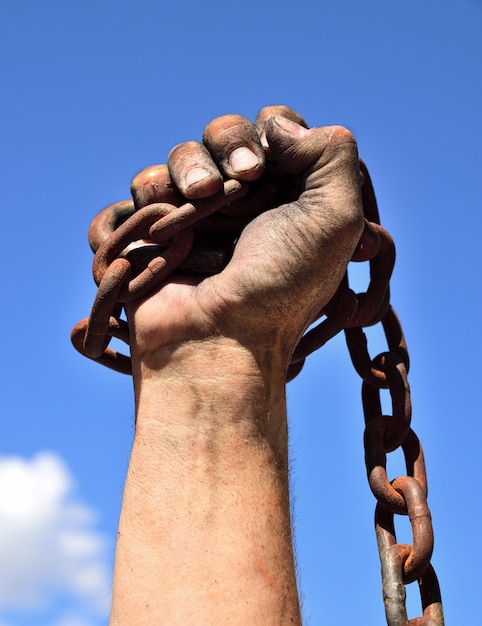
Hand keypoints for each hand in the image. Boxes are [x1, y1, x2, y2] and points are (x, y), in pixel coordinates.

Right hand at [127, 105, 363, 375]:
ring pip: (183, 155)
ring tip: (199, 200)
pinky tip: (163, 222)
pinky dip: (152, 194)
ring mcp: (198, 217)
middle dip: (228, 143)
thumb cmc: (280, 284)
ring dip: (187, 167)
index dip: (269, 134)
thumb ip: (331, 152)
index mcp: (288, 196)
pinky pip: (144, 187)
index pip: (275, 128)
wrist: (218, 338)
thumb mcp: (335, 218)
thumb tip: (278, 127)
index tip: (268, 168)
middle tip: (238, 181)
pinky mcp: (156, 232)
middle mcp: (244, 203)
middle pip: (225, 132)